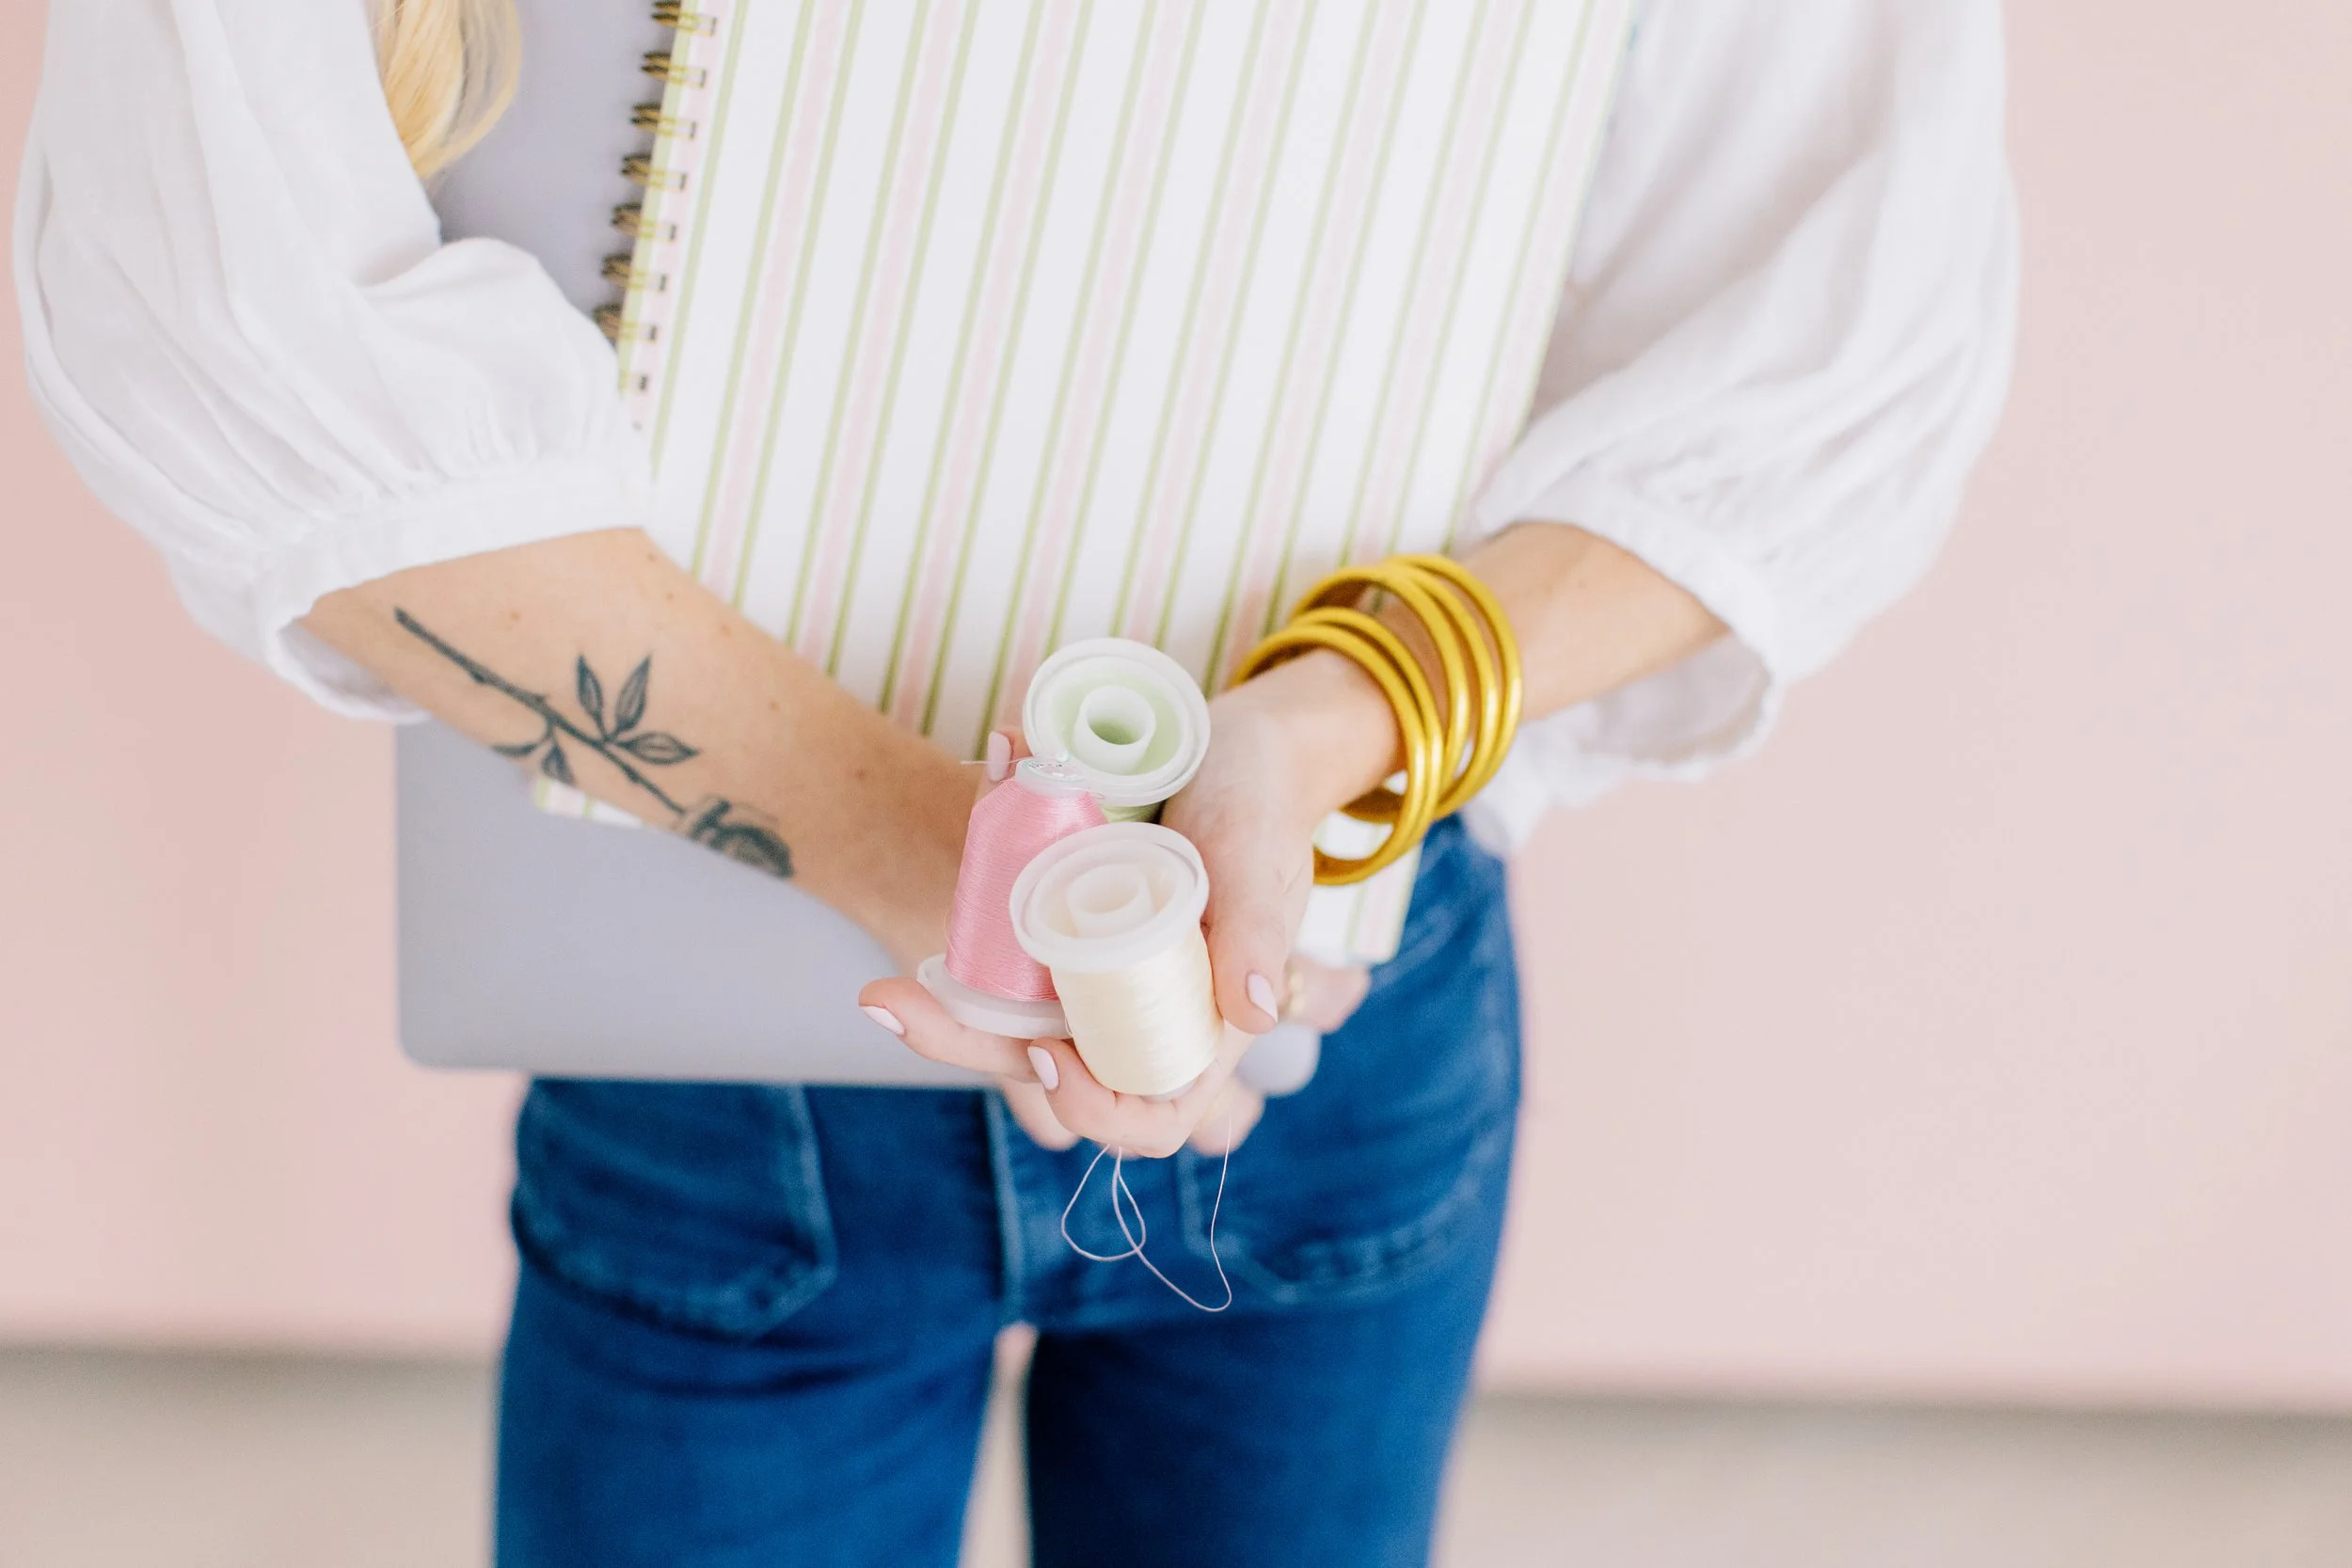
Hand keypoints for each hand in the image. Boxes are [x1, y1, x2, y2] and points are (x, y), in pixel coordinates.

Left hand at [862, 656, 1398, 1155]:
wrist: (1233, 749)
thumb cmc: (1261, 808)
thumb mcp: (1261, 858)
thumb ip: (1259, 929)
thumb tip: (1254, 1012)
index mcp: (1200, 1027)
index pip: (1148, 1118)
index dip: (1094, 1106)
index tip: (1050, 1053)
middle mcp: (1136, 1014)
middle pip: (1050, 1075)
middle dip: (969, 1050)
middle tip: (898, 1007)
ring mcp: (1091, 978)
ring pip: (1013, 1029)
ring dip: (949, 1017)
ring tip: (885, 998)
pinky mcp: (1058, 932)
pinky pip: (1005, 963)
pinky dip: (962, 950)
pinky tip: (910, 949)